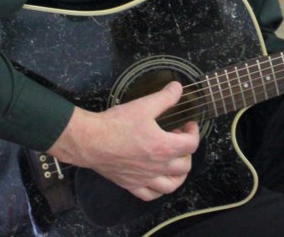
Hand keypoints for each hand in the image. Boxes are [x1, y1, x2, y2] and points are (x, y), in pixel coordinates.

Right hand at [47, 81, 199, 201]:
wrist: (89, 140)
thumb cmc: (116, 124)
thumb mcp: (143, 105)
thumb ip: (165, 97)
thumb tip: (178, 88)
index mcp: (164, 147)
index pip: (191, 144)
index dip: (194, 132)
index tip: (188, 124)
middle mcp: (157, 167)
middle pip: (185, 166)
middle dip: (187, 152)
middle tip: (177, 139)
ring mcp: (144, 179)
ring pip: (171, 185)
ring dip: (178, 174)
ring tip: (173, 161)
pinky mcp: (130, 185)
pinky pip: (150, 195)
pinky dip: (157, 189)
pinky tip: (155, 178)